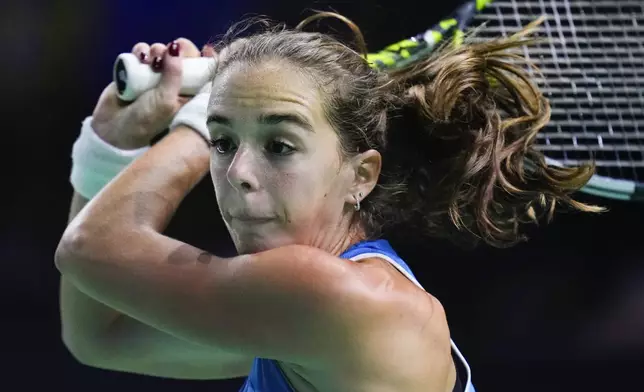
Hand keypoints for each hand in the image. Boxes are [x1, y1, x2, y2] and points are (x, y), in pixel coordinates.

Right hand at [90, 38, 214, 148]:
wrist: (113, 128)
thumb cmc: (145, 121)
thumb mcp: (165, 101)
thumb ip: (173, 75)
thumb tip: (176, 47)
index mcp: (188, 94)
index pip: (203, 73)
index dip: (206, 59)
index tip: (206, 49)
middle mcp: (174, 83)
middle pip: (183, 56)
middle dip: (177, 51)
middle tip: (170, 53)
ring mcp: (155, 75)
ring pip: (161, 51)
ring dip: (157, 50)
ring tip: (150, 62)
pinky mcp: (136, 69)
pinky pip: (142, 52)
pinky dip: (141, 51)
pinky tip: (139, 58)